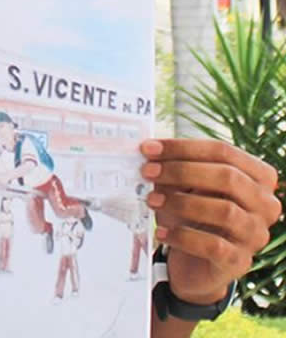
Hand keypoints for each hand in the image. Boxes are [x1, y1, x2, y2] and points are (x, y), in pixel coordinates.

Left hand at [141, 139, 281, 304]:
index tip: (148, 148)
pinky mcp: (239, 261)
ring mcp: (256, 234)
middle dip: (182, 171)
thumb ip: (173, 168)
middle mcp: (265, 204)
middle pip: (228, 177)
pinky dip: (182, 237)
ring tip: (151, 200)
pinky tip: (161, 232)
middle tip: (148, 171)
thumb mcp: (183, 187)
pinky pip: (214, 246)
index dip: (183, 148)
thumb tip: (149, 152)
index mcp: (257, 176)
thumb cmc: (191, 216)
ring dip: (182, 202)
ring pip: (225, 211)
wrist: (194, 264)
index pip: (223, 151)